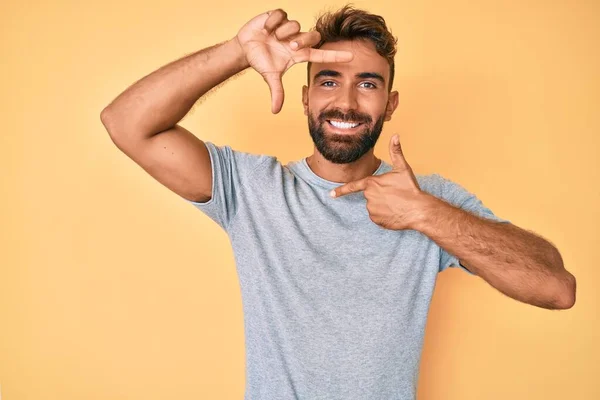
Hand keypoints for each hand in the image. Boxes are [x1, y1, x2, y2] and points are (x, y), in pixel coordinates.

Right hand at [236, 9, 353, 113]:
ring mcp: (289, 27)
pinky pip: (281, 15)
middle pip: (313, 36)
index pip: (321, 54)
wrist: (245, 48)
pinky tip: (265, 29)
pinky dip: (272, 22)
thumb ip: (276, 92)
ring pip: (295, 25)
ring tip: (271, 37)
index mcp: (299, 54)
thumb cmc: (261, 61)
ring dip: (282, 32)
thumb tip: (275, 111)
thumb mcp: (270, 76)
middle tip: (290, 45)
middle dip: (302, 40)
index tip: (352, 56)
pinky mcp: (279, 16)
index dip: (336, 56)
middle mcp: (297, 39)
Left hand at [330, 134, 427, 229]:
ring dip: (382, 206)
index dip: (341, 190)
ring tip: (395, 204)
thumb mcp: (403, 168)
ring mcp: (371, 209)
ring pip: (374, 206)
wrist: (418, 210)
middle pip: (370, 195)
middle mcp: (368, 197)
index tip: (331, 194)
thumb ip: (396, 152)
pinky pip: (377, 217)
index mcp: (372, 183)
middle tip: (394, 195)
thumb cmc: (410, 188)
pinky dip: (384, 216)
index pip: (353, 186)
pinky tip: (394, 213)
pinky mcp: (376, 220)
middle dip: (380, 195)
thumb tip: (395, 135)